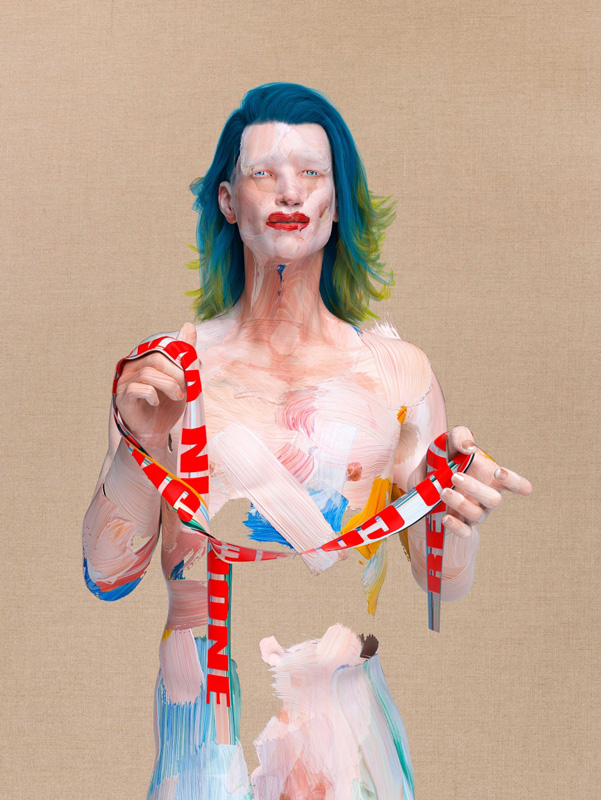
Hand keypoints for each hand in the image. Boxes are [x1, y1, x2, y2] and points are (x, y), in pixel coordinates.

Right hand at [115, 323, 196, 457]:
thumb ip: (185, 354)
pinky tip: (157, 402)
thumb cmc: (168, 404)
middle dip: (177, 373)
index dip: (180, 358)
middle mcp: (133, 367)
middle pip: (156, 359)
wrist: (156, 432)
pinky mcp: (123, 397)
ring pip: (148, 373)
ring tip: (178, 396)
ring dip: (169, 385)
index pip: (163, 347)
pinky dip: (152, 394)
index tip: (191, 371)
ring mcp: (126, 381)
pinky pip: (136, 388)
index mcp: (147, 359)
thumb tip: (189, 326)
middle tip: (186, 387)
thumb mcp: (182, 378)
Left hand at [439, 425, 532, 537]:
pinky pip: (465, 532)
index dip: (516, 482)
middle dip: (476, 488)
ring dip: (461, 503)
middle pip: (494, 500)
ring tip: (443, 491)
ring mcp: (475, 512)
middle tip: (455, 476)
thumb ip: (461, 437)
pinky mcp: (460, 524)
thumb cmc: (445, 459)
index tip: (499, 472)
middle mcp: (487, 497)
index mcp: (492, 478)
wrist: (425, 480)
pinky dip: (457, 526)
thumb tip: (469, 448)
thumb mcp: (449, 442)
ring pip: (477, 515)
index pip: (518, 485)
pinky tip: (446, 517)